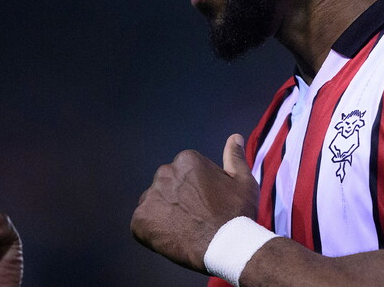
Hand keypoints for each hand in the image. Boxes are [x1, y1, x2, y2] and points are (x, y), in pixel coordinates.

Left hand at [131, 134, 258, 272]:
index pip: (184, 172)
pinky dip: (153, 231)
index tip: (206, 204)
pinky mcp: (140, 220)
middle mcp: (165, 172)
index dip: (196, 190)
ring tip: (183, 229)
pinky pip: (142, 223)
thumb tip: (234, 137)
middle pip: (167, 185)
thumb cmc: (237, 213)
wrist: (227, 246)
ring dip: (164, 213)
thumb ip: (234, 157)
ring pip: (154, 203)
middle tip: (195, 217)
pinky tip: (172, 238)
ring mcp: (150, 196)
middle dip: (177, 198)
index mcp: (187, 159)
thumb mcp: (243, 181)